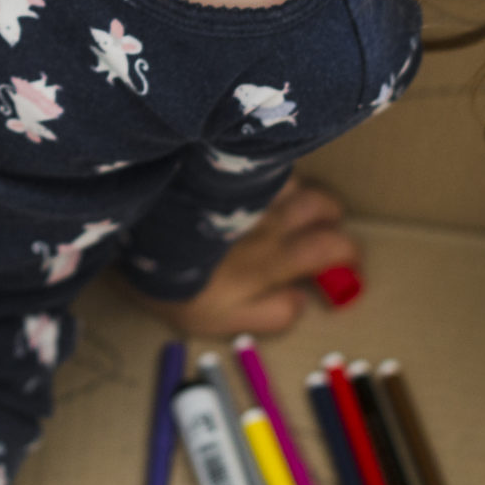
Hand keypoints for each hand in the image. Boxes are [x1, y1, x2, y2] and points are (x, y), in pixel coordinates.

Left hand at [145, 178, 358, 338]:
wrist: (135, 238)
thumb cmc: (176, 285)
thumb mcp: (222, 319)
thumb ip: (270, 313)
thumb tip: (302, 299)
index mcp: (274, 259)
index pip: (332, 248)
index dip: (349, 255)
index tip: (347, 264)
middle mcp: (269, 219)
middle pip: (323, 206)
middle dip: (332, 217)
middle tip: (324, 230)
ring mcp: (248, 191)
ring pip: (295, 181)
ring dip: (301, 193)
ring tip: (291, 206)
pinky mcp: (225, 172)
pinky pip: (262, 166)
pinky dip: (268, 175)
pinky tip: (255, 185)